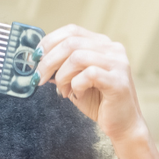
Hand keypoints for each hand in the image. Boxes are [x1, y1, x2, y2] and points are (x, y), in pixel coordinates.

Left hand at [34, 25, 158, 158]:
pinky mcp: (118, 80)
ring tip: (62, 91)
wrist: (123, 127)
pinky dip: (76, 85)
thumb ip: (61, 68)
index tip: (35, 57)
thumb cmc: (100, 104)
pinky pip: (88, 74)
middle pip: (71, 42)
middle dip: (49, 60)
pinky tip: (78, 94)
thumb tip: (37, 61)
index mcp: (103, 44)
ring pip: (77, 56)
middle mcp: (113, 49)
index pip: (72, 31)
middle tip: (39, 78)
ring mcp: (118, 64)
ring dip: (62, 75)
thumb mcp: (75, 81)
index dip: (50, 41)